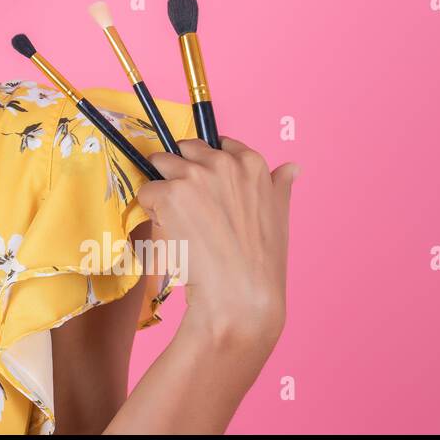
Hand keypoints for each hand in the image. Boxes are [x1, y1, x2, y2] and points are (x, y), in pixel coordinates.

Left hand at [138, 136, 298, 350]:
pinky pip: (147, 192)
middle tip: (190, 208)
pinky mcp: (168, 193)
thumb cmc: (261, 262)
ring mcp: (193, 175)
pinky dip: (151, 210)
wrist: (241, 295)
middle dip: (180, 171)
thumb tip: (292, 167)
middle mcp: (222, 162)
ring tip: (180, 221)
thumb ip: (278, 185)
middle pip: (185, 149)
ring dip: (163, 188)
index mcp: (251, 163)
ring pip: (160, 165)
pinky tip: (172, 233)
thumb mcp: (279, 215)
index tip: (208, 188)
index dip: (208, 165)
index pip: (219, 144)